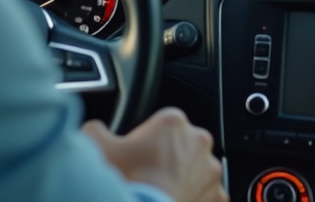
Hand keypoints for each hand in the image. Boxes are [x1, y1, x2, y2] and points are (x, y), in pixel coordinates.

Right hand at [82, 108, 224, 201]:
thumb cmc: (127, 180)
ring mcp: (211, 172)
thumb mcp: (97, 145)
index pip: (162, 121)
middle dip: (168, 155)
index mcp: (173, 121)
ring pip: (196, 169)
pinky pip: (206, 195)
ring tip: (158, 191)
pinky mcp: (218, 198)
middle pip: (182, 143)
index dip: (147, 136)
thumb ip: (97, 128)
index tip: (136, 151)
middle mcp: (198, 142)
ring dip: (182, 177)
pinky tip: (170, 201)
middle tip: (146, 172)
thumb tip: (96, 129)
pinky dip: (192, 198)